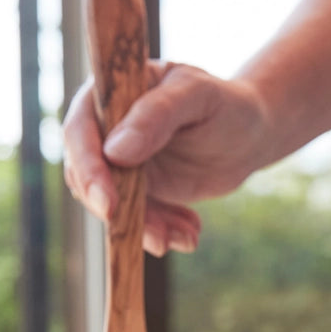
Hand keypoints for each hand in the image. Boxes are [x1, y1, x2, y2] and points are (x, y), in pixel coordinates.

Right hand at [63, 61, 272, 255]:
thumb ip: (158, 115)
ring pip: (111, 205)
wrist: (250, 135)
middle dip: (116, 211)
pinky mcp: (138, 192)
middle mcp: (107, 131)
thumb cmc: (225, 102)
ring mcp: (121, 164)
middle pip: (86, 176)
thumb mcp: (197, 96)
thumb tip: (114, 151)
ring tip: (185, 236)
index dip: (88, 168)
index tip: (108, 202)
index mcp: (111, 94)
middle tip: (154, 236)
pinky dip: (163, 233)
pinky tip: (190, 233)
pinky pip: (136, 221)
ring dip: (146, 228)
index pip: (81, 130)